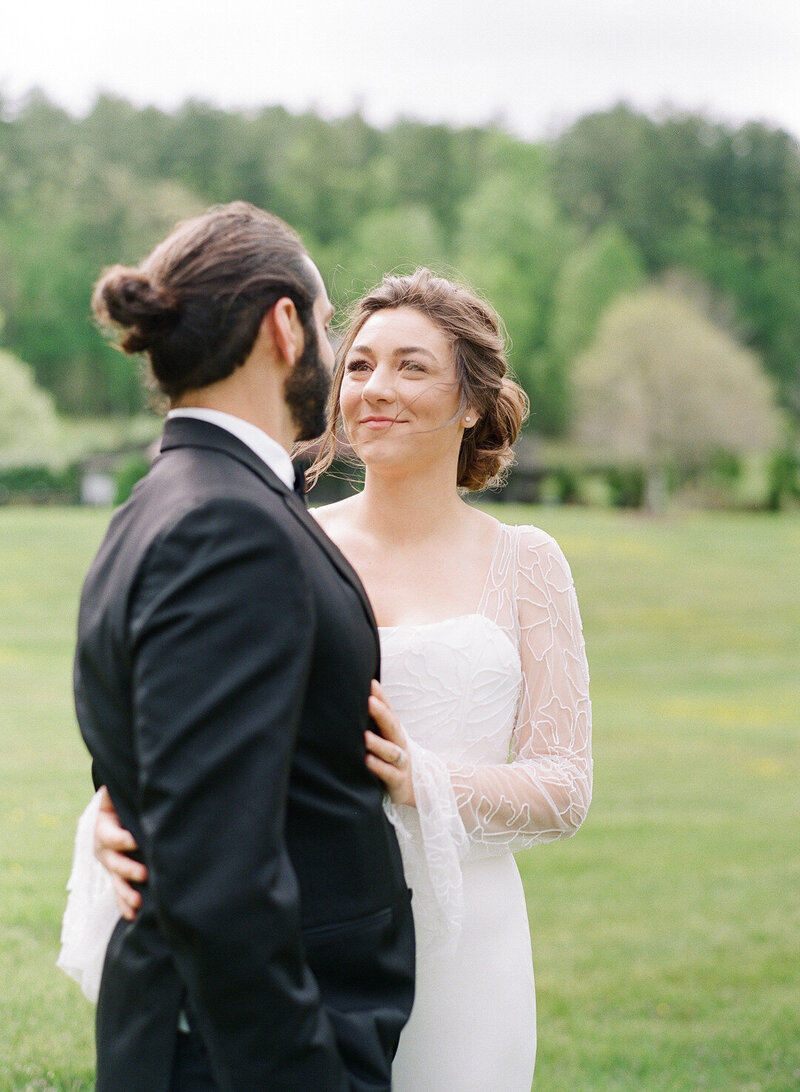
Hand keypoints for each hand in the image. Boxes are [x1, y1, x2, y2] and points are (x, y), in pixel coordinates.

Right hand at [94, 786, 147, 920]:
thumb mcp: (117, 793)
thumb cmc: (122, 800)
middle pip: (114, 862)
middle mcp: (103, 849)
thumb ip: (121, 789)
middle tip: (145, 874)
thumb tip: (137, 772)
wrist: (113, 812)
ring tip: (138, 902)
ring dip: (126, 892)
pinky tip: (133, 916)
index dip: (122, 839)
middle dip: (129, 869)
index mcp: (104, 827)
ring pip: (116, 881)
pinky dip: (124, 904)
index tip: (135, 841)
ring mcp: (109, 865)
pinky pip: (117, 893)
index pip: (111, 836)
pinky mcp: (116, 876)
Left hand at [365, 680, 414, 806]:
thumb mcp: (386, 740)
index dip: (381, 696)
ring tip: (364, 736)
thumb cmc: (392, 760)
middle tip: (369, 701)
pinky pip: (388, 773)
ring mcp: (400, 762)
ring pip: (390, 751)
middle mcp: (399, 744)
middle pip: (392, 726)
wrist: (414, 789)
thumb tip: (356, 704)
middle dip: (381, 713)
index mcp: (394, 732)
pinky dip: (378, 766)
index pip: (389, 711)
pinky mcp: (397, 780)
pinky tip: (367, 760)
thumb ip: (374, 724)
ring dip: (377, 743)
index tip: (371, 683)